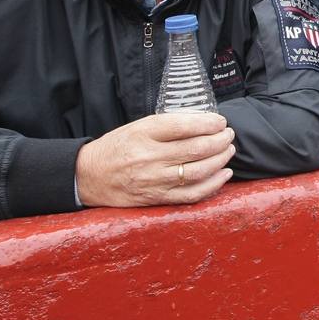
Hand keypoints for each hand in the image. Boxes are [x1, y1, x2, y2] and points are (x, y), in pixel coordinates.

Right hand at [75, 112, 235, 207]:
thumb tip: (205, 122)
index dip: (209, 123)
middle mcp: (149, 157)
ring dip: (220, 160)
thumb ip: (169, 125)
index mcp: (144, 134)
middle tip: (229, 135)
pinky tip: (224, 174)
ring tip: (229, 150)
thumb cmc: (118, 147)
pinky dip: (213, 184)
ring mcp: (154, 180)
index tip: (221, 121)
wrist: (89, 176)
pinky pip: (192, 194)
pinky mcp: (157, 198)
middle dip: (220, 140)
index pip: (184, 126)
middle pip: (196, 149)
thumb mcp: (138, 126)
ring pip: (198, 171)